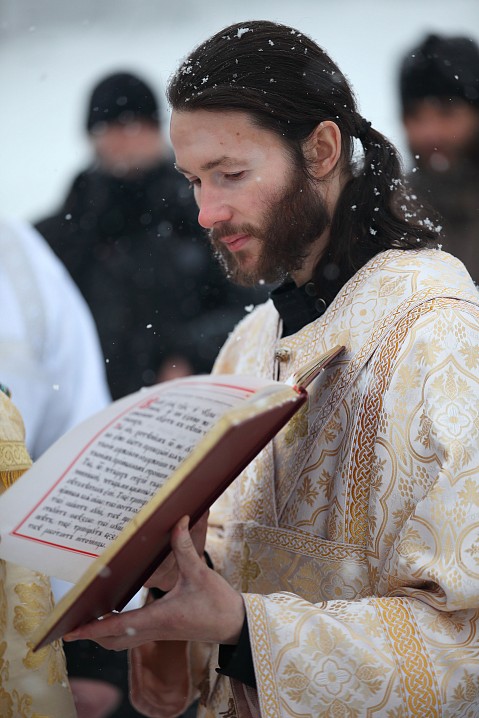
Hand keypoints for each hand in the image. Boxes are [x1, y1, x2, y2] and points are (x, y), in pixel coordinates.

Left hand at [63, 515, 244, 649]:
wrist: (234, 624)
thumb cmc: (218, 601)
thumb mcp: (200, 572)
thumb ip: (186, 547)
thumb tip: (178, 520)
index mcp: (160, 617)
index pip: (119, 625)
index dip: (93, 628)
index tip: (71, 631)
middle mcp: (155, 629)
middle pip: (113, 640)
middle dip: (91, 634)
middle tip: (72, 622)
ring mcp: (159, 633)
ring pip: (121, 642)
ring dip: (103, 634)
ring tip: (87, 619)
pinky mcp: (164, 631)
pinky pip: (132, 636)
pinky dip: (117, 631)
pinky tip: (115, 616)